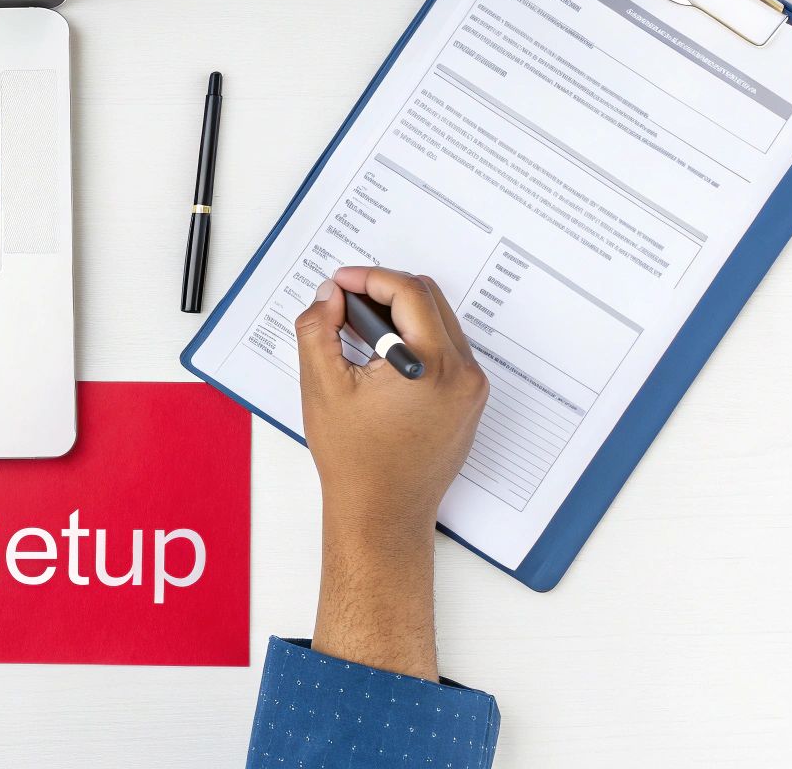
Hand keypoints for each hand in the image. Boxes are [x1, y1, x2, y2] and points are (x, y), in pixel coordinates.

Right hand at [293, 266, 487, 679]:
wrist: (383, 514)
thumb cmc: (355, 461)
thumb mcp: (322, 386)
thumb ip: (318, 328)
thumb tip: (329, 295)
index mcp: (431, 366)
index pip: (408, 292)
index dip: (369, 278)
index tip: (340, 283)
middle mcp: (463, 373)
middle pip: (428, 299)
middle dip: (384, 291)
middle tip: (345, 303)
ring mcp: (472, 389)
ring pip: (439, 322)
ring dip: (400, 314)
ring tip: (359, 331)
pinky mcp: (470, 402)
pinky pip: (446, 349)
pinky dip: (415, 339)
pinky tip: (381, 357)